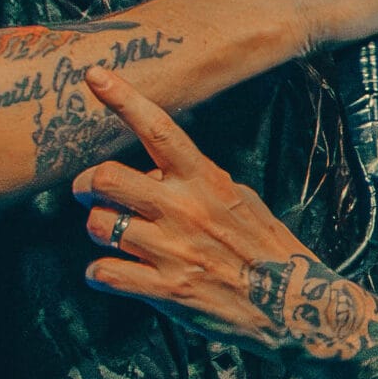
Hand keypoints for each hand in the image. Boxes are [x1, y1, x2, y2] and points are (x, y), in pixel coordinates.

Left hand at [73, 69, 313, 345]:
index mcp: (203, 180)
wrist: (292, 302)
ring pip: (98, 226)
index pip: (158, 130)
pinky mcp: (165, 290)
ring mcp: (172, 250)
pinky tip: (110, 273)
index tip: (94, 76)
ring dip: (97, 230)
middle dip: (85, 185)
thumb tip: (153, 176)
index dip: (123, 100)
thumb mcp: (238, 198)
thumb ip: (195, 182)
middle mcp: (183, 209)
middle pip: (106, 178)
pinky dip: (99, 273)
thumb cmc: (264, 246)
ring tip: (113, 238)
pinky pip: (104, 273)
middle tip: (87, 193)